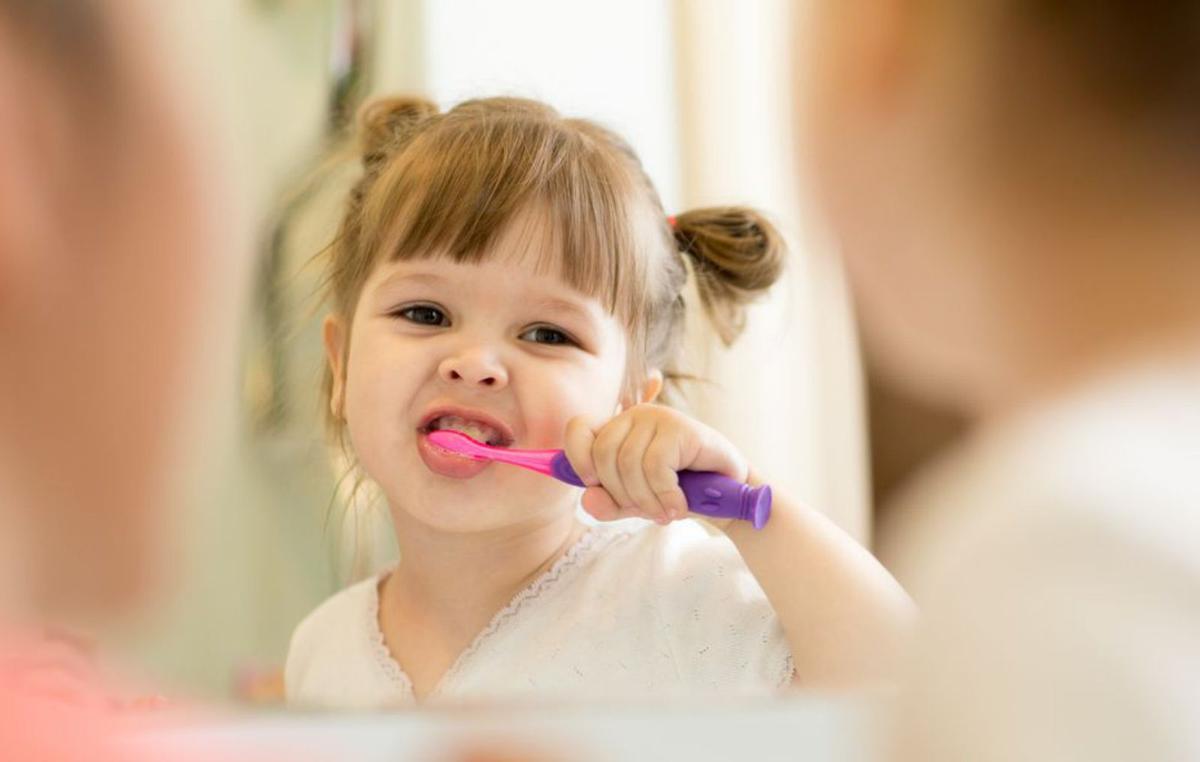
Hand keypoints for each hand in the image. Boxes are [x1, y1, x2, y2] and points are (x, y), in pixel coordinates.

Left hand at [563, 404, 747, 525]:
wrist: (727, 496)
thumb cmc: (677, 493)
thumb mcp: (633, 503)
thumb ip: (606, 504)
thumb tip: (587, 498)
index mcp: (618, 428)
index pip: (578, 429)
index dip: (577, 459)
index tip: (592, 484)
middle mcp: (636, 415)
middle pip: (602, 454)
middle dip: (620, 493)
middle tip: (645, 511)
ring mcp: (659, 418)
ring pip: (628, 462)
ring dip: (646, 499)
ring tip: (664, 512)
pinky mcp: (682, 428)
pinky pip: (656, 466)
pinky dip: (664, 495)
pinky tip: (678, 506)